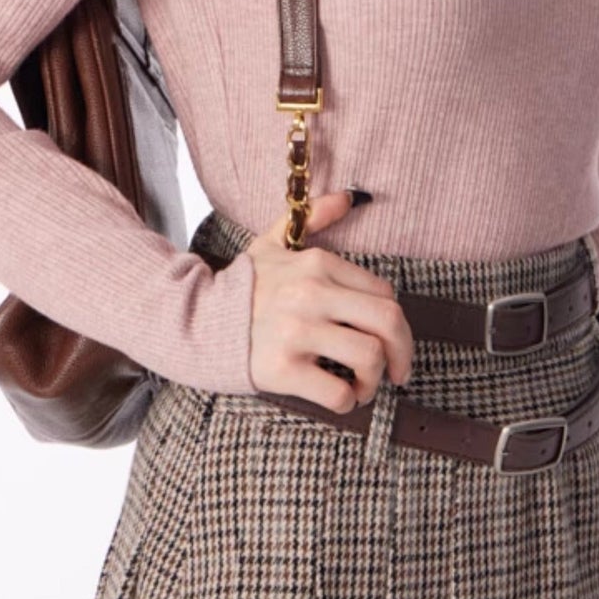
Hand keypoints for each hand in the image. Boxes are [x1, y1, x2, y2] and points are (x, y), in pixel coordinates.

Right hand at [244, 187, 414, 409]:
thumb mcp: (273, 244)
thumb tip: (349, 196)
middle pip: (387, 322)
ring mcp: (297, 331)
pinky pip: (337, 393)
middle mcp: (311, 294)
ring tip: (363, 387)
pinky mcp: (282, 368)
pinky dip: (348, 401)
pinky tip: (340, 398)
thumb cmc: (242, 287)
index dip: (397, 324)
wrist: (195, 321)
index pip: (384, 295)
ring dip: (374, 381)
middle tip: (399, 373)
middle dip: (403, 353)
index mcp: (317, 264)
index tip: (392, 342)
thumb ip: (313, 217)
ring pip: (369, 357)